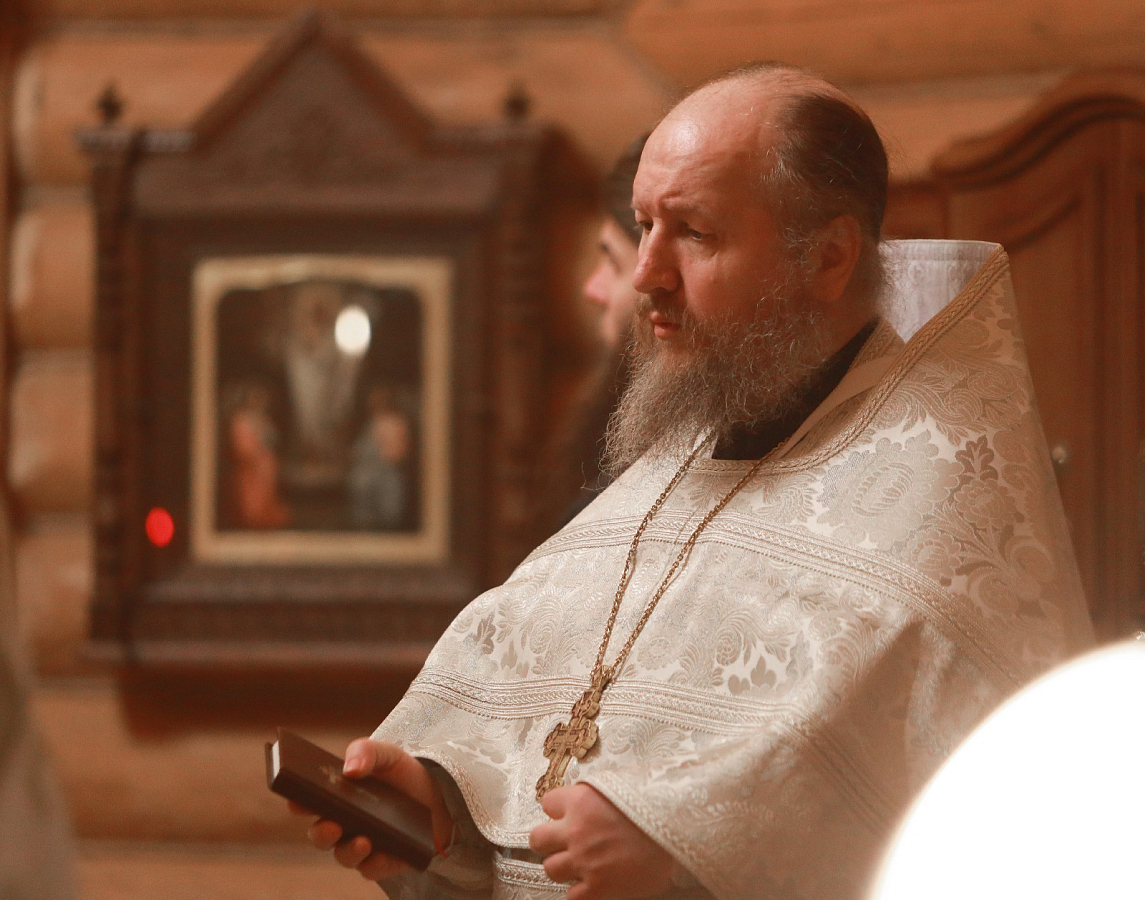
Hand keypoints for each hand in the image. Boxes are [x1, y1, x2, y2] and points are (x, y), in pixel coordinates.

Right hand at [288, 737, 452, 881]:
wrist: (437, 794)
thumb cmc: (401, 773)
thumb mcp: (386, 753)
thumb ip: (366, 752)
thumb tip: (350, 769)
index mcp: (335, 797)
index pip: (306, 801)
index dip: (298, 801)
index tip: (297, 799)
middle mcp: (341, 824)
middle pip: (320, 834)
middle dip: (322, 832)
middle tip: (332, 824)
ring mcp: (360, 845)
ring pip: (343, 855)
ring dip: (349, 851)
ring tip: (363, 840)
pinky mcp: (382, 861)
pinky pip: (372, 869)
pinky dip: (375, 863)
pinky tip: (382, 854)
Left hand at [529, 783, 674, 899]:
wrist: (683, 833)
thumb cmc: (657, 805)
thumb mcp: (624, 784)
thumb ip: (598, 792)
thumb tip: (586, 794)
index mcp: (581, 800)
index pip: (547, 802)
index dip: (559, 810)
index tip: (571, 814)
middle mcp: (576, 830)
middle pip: (538, 839)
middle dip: (551, 841)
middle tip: (569, 843)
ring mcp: (585, 861)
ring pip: (550, 869)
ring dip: (565, 867)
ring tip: (585, 865)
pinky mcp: (597, 889)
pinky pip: (572, 898)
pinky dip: (581, 893)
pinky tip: (596, 884)